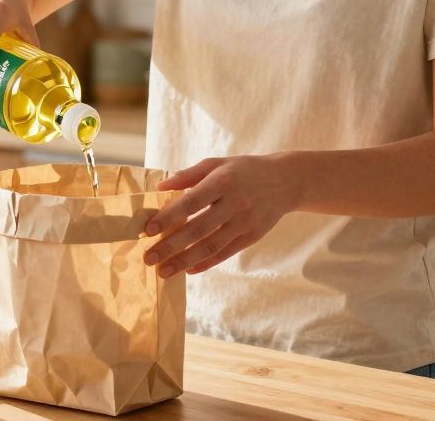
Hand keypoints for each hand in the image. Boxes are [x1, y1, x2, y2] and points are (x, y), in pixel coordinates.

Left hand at [142, 156, 302, 277]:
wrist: (286, 181)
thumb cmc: (243, 170)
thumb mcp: (217, 163)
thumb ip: (188, 175)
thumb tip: (160, 187)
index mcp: (223, 181)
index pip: (192, 202)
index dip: (170, 216)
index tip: (149, 230)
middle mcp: (235, 203)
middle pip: (198, 229)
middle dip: (171, 246)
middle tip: (149, 258)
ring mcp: (245, 222)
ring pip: (211, 246)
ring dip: (185, 261)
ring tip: (163, 271)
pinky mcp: (253, 236)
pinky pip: (226, 253)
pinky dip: (206, 263)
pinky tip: (188, 270)